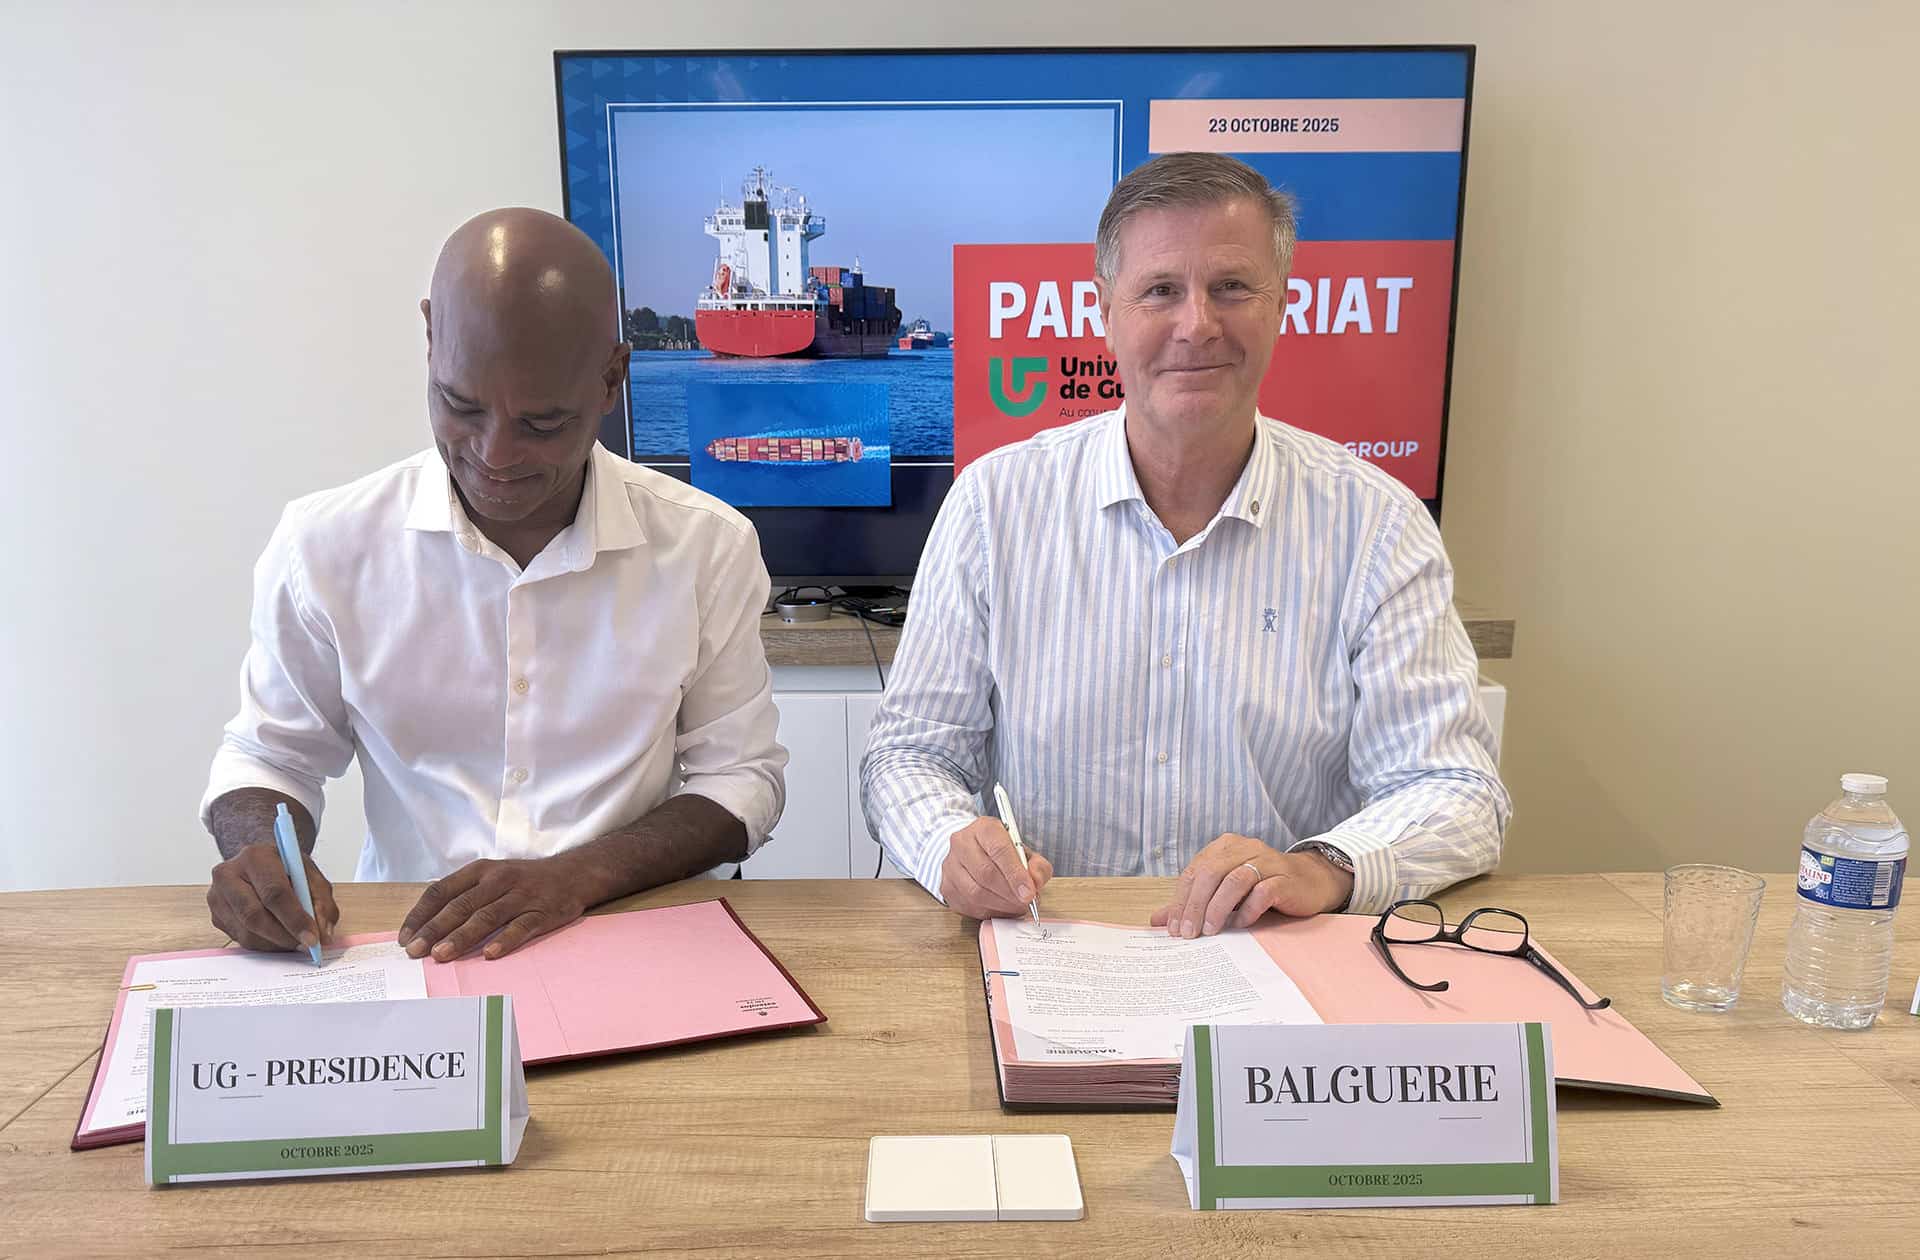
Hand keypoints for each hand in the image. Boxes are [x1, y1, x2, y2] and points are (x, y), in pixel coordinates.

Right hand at [207, 843, 338, 951]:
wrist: (260, 863)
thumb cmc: (285, 868)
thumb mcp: (310, 875)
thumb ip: (322, 902)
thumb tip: (323, 934)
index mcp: (255, 857)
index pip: (274, 892)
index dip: (294, 918)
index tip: (313, 938)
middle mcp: (228, 875)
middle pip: (254, 915)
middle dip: (284, 936)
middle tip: (306, 945)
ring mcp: (217, 897)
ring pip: (247, 932)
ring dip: (276, 943)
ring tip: (295, 940)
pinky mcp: (216, 915)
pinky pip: (241, 939)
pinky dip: (264, 944)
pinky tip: (278, 937)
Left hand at [398, 854, 592, 961]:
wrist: (573, 874)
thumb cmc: (523, 880)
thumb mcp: (491, 876)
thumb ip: (463, 895)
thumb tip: (425, 924)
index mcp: (480, 871)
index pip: (442, 891)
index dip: (421, 914)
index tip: (405, 937)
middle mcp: (498, 880)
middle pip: (461, 905)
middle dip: (434, 929)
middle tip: (415, 951)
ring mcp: (521, 896)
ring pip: (487, 917)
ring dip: (462, 937)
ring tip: (441, 955)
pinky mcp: (543, 911)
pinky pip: (521, 927)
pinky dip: (505, 940)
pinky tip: (490, 955)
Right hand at [939, 817, 1053, 920]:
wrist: (973, 851)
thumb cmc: (1001, 853)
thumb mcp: (1024, 852)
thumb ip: (1037, 866)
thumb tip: (1036, 883)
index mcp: (984, 828)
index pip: (999, 850)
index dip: (1016, 874)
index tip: (1029, 891)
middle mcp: (962, 843)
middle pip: (986, 873)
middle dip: (1010, 893)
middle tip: (1026, 902)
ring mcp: (950, 866)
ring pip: (975, 893)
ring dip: (1001, 905)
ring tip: (1016, 905)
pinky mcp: (946, 887)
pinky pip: (968, 906)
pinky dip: (989, 911)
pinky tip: (1001, 908)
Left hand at [1151, 835, 1353, 937]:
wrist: (1310, 881)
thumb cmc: (1262, 886)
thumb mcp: (1224, 892)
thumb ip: (1193, 902)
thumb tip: (1158, 920)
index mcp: (1224, 847)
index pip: (1194, 872)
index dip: (1181, 900)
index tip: (1174, 928)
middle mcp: (1244, 848)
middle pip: (1210, 874)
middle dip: (1195, 905)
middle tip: (1188, 933)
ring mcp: (1266, 861)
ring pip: (1235, 880)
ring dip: (1218, 908)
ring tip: (1210, 931)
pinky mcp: (1285, 879)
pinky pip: (1263, 892)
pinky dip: (1248, 909)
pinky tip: (1241, 924)